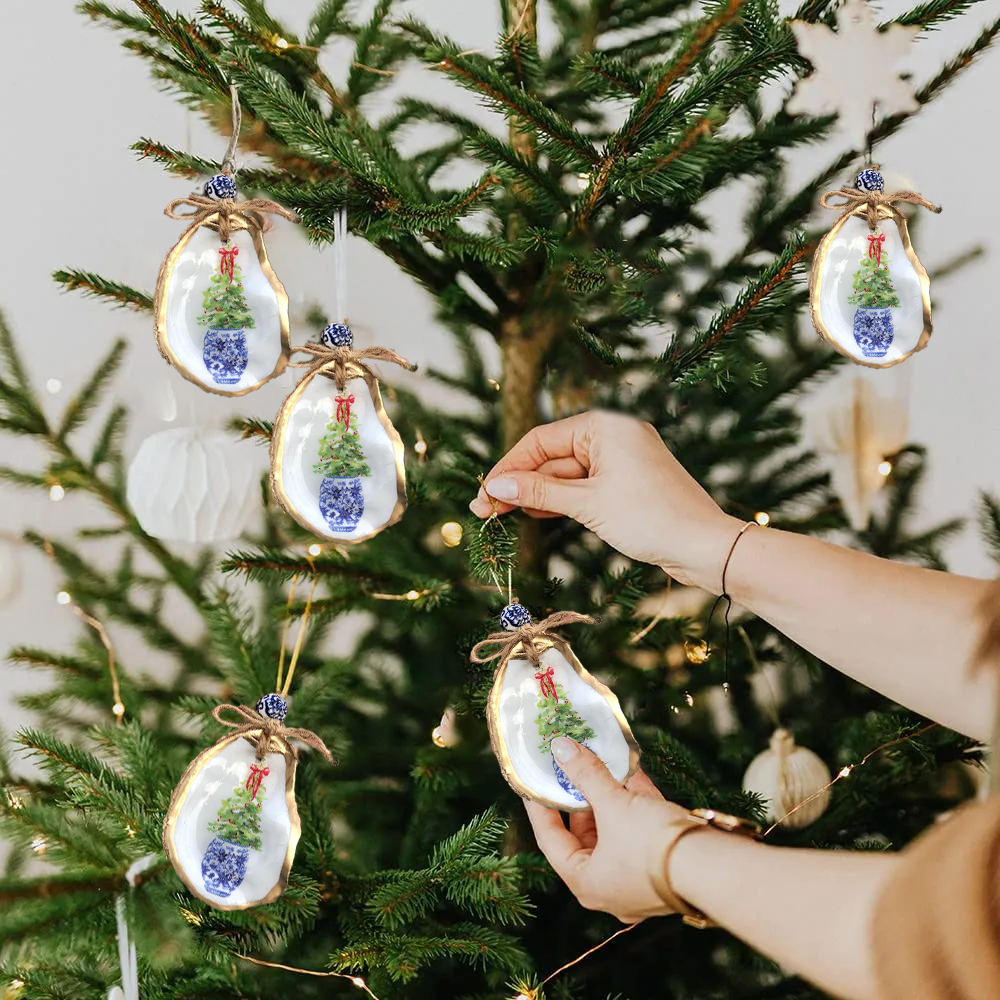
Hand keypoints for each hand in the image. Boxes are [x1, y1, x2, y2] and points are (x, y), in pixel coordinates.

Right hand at [469, 410, 741, 591]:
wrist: (705, 547)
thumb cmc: (652, 518)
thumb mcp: (588, 504)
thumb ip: (539, 493)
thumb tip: (496, 487)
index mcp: (604, 426)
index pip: (541, 440)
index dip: (508, 468)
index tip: (483, 494)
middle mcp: (612, 435)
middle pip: (550, 457)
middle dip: (518, 485)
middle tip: (483, 512)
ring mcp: (621, 460)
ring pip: (565, 475)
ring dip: (535, 495)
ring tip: (500, 517)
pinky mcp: (626, 484)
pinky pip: (583, 486)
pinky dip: (560, 501)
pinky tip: (534, 516)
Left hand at [524, 736, 687, 923]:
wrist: (714, 867)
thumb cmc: (652, 844)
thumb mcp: (614, 805)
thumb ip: (586, 774)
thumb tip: (561, 747)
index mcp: (586, 883)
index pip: (551, 840)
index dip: (541, 806)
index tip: (534, 780)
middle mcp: (609, 887)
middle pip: (585, 835)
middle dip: (581, 797)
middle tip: (571, 767)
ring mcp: (638, 879)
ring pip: (616, 830)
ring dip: (610, 795)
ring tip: (601, 761)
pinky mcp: (664, 866)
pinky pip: (641, 830)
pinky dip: (636, 803)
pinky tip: (633, 772)